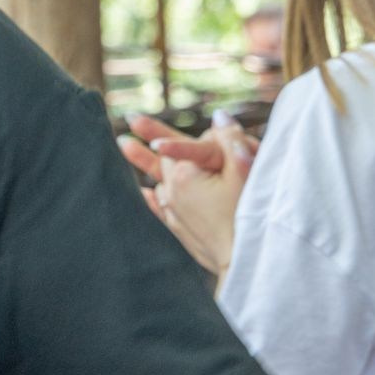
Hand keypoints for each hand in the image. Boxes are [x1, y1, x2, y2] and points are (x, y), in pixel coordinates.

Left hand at [122, 115, 255, 272]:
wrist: (244, 258)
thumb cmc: (247, 212)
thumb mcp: (243, 169)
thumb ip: (229, 139)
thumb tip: (219, 116)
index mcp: (184, 175)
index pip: (171, 144)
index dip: (156, 129)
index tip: (132, 119)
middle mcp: (173, 194)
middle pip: (160, 162)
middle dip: (148, 144)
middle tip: (127, 125)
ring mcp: (174, 213)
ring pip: (159, 183)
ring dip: (147, 166)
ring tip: (128, 147)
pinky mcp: (181, 230)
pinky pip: (161, 209)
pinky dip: (153, 198)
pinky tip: (148, 193)